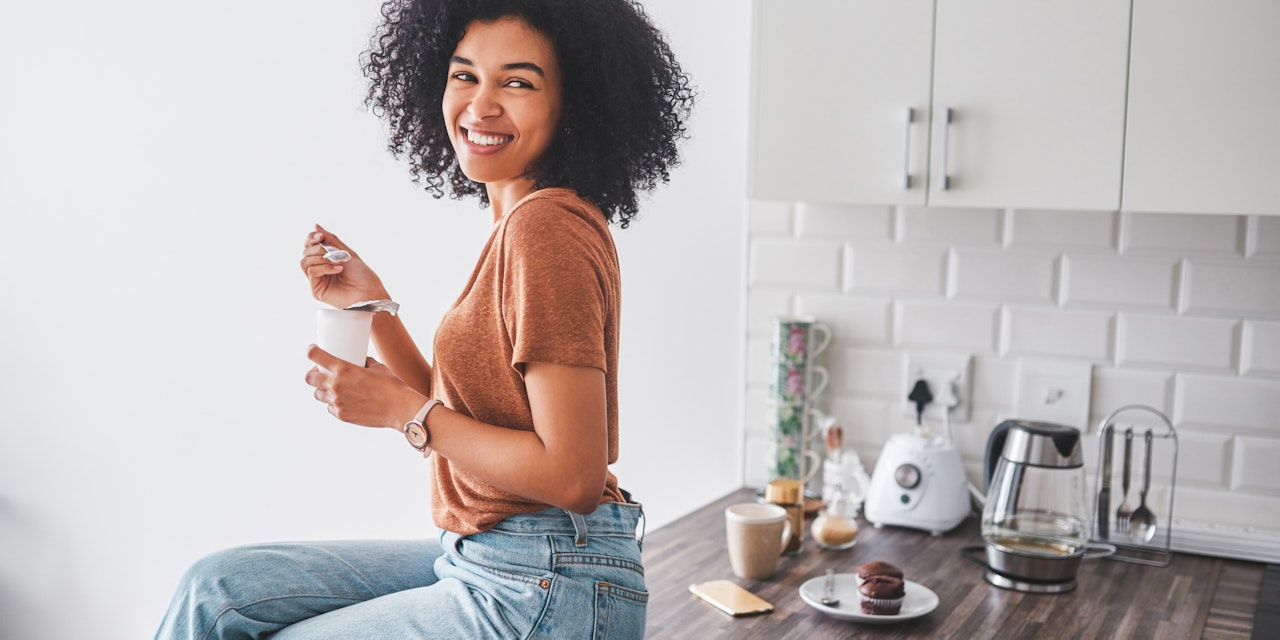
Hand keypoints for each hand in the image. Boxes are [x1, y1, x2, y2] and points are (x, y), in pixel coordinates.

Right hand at [300, 224, 389, 308]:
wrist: (369, 292)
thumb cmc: (362, 275)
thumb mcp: (346, 252)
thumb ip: (330, 239)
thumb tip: (316, 226)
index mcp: (325, 260)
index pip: (309, 245)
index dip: (311, 238)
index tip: (320, 236)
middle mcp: (319, 269)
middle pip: (305, 252)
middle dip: (318, 249)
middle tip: (335, 252)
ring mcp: (317, 280)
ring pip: (305, 262)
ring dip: (321, 258)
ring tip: (337, 261)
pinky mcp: (317, 290)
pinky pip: (312, 272)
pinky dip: (324, 267)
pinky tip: (338, 269)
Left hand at [305, 345, 421, 429]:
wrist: (399, 408)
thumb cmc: (391, 386)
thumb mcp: (377, 367)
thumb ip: (364, 363)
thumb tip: (360, 362)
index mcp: (343, 368)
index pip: (314, 355)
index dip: (311, 351)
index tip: (313, 350)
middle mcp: (335, 385)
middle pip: (310, 378)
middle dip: (313, 374)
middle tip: (320, 373)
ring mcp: (337, 401)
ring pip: (318, 395)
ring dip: (323, 390)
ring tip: (334, 389)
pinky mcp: (342, 415)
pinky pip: (330, 408)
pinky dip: (334, 404)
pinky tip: (344, 401)